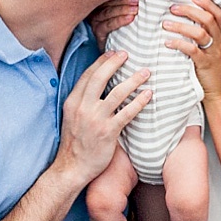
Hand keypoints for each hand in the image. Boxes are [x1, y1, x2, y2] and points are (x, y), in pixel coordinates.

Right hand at [55, 51, 151, 187]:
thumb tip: (99, 89)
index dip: (101, 62)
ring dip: (133, 80)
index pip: (87, 76)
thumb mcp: (71, 117)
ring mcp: (95, 119)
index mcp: (72, 102)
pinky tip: (148, 95)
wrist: (72, 167)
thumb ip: (82, 102)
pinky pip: (126, 113)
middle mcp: (82, 108)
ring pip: (117, 93)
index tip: (112, 53)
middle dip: (114, 63)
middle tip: (127, 54)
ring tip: (145, 72)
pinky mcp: (107, 132)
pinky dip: (139, 102)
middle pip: (100, 78)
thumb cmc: (75, 143)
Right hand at [89, 0, 138, 49]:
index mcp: (102, 2)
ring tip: (135, 10)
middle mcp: (96, 10)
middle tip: (137, 2)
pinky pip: (108, 25)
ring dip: (123, 10)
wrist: (117, 49)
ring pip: (109, 12)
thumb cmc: (123, 28)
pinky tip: (130, 19)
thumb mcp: (124, 12)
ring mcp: (95, 21)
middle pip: (109, 2)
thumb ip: (128, 2)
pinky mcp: (98, 32)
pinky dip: (119, 21)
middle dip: (125, 1)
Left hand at [164, 0, 220, 103]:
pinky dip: (179, 44)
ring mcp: (214, 53)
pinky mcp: (205, 65)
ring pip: (200, 33)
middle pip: (208, 19)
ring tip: (165, 24)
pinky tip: (168, 42)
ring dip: (181, 26)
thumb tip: (183, 19)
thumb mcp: (210, 50)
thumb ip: (202, 35)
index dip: (207, 3)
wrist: (216, 93)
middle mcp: (219, 42)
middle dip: (189, 10)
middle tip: (172, 8)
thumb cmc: (208, 69)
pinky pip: (193, 51)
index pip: (219, 14)